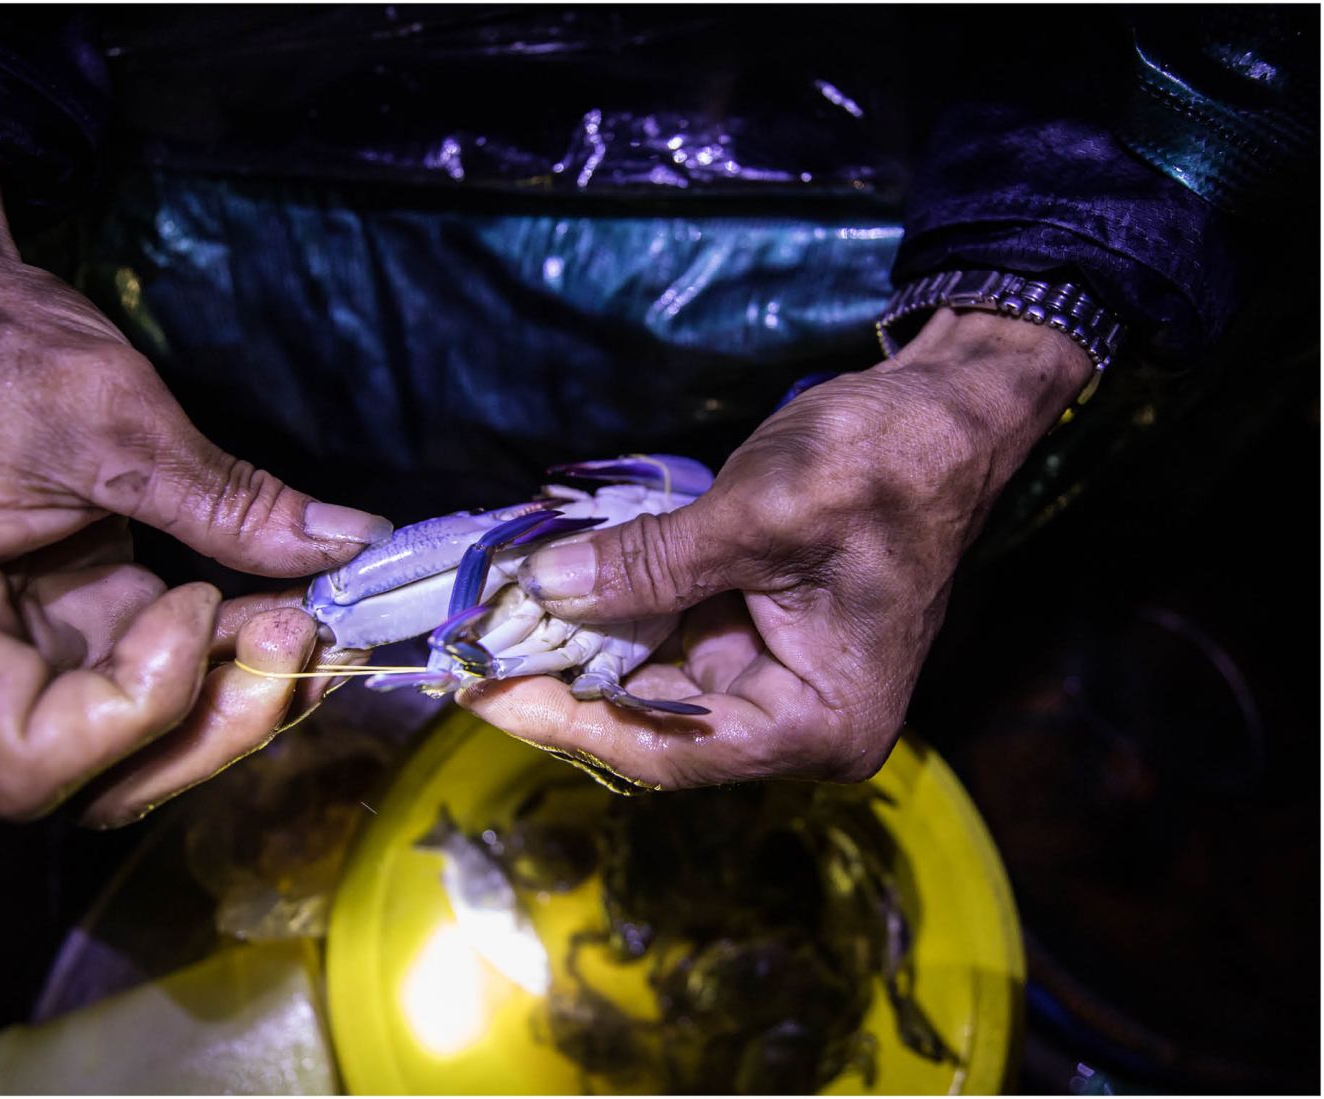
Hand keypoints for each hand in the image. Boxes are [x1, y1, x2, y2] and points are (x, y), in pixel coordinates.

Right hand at [0, 109, 389, 823]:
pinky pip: (123, 688)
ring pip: (111, 751)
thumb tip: (353, 546)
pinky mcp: (30, 636)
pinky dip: (204, 664)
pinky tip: (272, 617)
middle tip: (297, 642)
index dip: (139, 708)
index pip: (20, 755)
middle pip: (75, 780)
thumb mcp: (109, 411)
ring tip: (300, 624)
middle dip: (206, 725)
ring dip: (221, 702)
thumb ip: (230, 503)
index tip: (200, 604)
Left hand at [460, 309, 1093, 787]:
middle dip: (558, 675)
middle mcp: (793, 716)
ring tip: (490, 607)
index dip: (568, 723)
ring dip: (573, 635)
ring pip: (646, 672)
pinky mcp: (751, 627)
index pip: (669, 750)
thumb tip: (542, 590)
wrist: (946, 408)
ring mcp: (771, 672)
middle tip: (466, 642)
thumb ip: (650, 564)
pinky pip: (663, 628)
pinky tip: (547, 576)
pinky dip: (608, 600)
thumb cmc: (882, 462)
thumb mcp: (760, 514)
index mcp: (818, 721)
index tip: (482, 692)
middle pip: (649, 717)